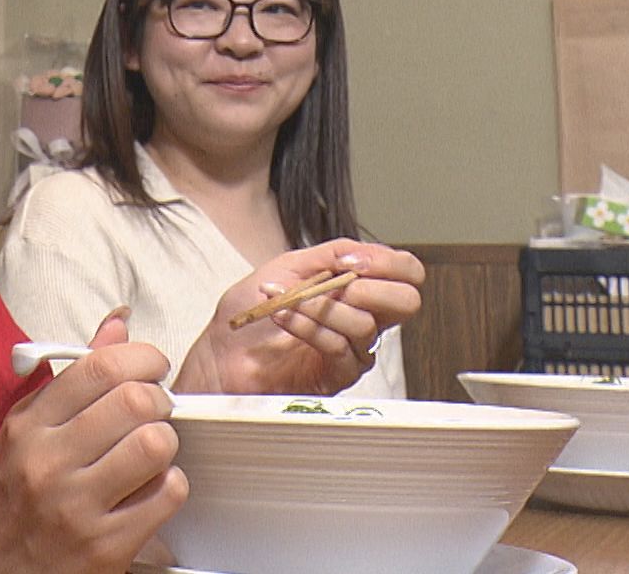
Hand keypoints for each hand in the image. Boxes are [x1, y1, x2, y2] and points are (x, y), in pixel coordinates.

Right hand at [0, 310, 188, 573]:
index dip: (141, 357)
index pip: (97, 368)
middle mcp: (47, 463)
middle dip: (159, 399)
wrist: (3, 570)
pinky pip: (167, 494)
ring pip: (154, 445)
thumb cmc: (23, 492)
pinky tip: (153, 486)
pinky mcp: (106, 546)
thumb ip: (77, 374)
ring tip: (154, 447)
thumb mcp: (32, 428)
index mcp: (28, 426)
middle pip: (133, 402)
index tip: (153, 365)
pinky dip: (171, 485)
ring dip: (166, 441)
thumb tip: (119, 322)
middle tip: (157, 408)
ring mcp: (76, 507)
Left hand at [172, 239, 423, 395]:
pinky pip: (337, 347)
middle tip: (339, 286)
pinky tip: (281, 317)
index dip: (390, 264)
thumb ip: (331, 254)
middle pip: (407, 302)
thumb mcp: (290, 266)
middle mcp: (363, 317)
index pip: (406, 273)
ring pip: (364, 324)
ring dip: (321, 306)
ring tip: (287, 301)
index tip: (354, 262)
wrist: (221, 349)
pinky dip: (306, 325)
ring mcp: (353, 349)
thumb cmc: (252, 307)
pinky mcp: (336, 375)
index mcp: (357, 287)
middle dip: (372, 288)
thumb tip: (363, 254)